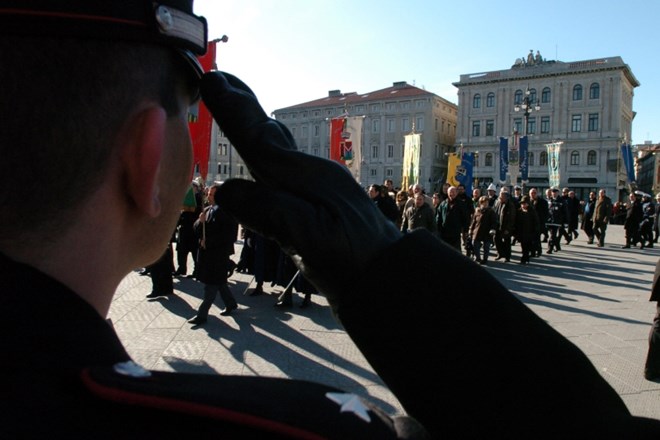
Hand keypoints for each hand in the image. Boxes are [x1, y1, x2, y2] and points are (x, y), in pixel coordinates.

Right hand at [200, 72, 401, 301]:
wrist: (389, 274)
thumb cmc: (351, 259)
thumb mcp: (308, 237)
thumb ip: (267, 211)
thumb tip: (223, 191)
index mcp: (303, 177)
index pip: (258, 138)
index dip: (232, 110)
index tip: (210, 78)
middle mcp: (309, 174)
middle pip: (268, 134)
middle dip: (242, 107)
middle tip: (220, 79)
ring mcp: (318, 186)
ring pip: (279, 146)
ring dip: (255, 124)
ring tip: (238, 106)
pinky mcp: (321, 202)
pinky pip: (286, 165)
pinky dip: (269, 150)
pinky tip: (270, 157)